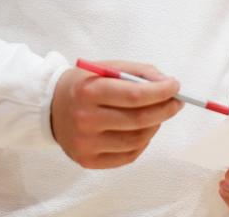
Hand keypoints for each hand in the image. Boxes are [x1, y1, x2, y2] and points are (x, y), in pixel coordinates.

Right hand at [51, 61, 181, 168]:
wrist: (50, 107)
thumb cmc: (86, 84)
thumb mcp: (108, 68)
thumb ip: (139, 72)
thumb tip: (167, 84)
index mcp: (89, 91)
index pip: (134, 95)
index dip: (161, 92)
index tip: (176, 86)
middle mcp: (85, 119)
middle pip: (138, 120)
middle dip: (165, 109)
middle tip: (177, 102)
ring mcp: (86, 144)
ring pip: (137, 140)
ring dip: (155, 126)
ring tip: (157, 114)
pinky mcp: (88, 161)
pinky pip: (128, 156)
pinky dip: (143, 142)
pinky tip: (142, 129)